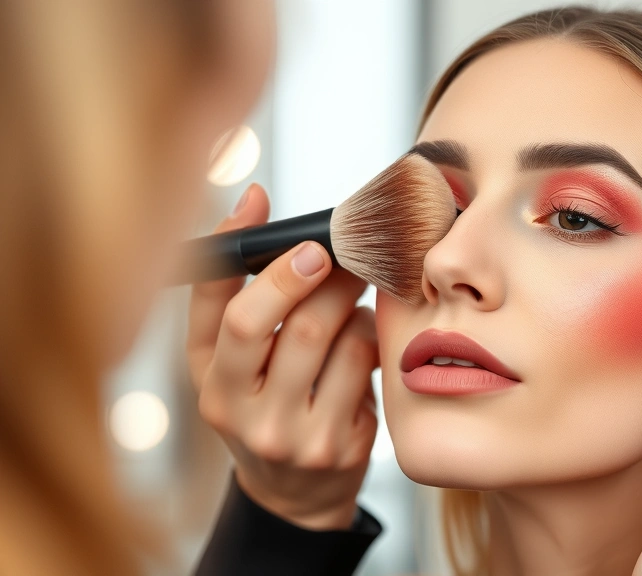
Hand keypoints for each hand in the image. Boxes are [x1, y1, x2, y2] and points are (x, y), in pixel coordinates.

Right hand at [186, 184, 378, 529]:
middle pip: (292, 326)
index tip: (281, 221)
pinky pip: (366, 365)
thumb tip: (253, 198)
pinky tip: (363, 333)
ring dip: (350, 302)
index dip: (256, 261)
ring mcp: (293, 436)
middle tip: (342, 249)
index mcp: (208, 383)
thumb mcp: (229, 359)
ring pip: (337, 340)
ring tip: (350, 291)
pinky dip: (369, 333)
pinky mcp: (339, 445)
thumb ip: (232, 287)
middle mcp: (241, 414)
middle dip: (324, 275)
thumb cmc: (264, 402)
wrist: (295, 492)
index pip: (226, 317)